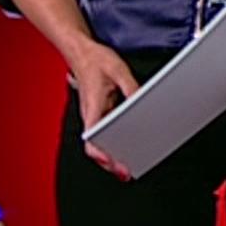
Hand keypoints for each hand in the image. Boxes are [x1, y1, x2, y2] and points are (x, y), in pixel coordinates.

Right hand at [69, 43, 137, 180]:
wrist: (82, 52)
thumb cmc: (95, 61)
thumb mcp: (119, 71)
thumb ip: (131, 88)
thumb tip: (142, 103)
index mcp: (92, 107)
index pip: (91, 137)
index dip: (100, 153)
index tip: (112, 162)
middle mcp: (91, 114)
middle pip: (96, 145)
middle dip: (109, 162)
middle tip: (126, 172)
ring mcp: (94, 114)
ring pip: (99, 140)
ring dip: (111, 154)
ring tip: (127, 166)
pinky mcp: (98, 111)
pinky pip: (104, 131)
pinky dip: (113, 142)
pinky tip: (126, 147)